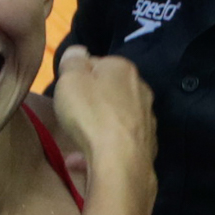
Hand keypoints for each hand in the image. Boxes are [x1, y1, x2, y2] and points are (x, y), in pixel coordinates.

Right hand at [52, 46, 155, 168]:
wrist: (120, 162)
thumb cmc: (90, 114)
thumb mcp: (70, 80)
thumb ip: (72, 61)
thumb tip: (79, 51)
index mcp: (122, 68)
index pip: (97, 63)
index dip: (79, 76)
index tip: (67, 90)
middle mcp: (140, 89)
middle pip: (110, 90)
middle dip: (93, 100)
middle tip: (73, 113)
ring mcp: (147, 119)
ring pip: (117, 117)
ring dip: (100, 124)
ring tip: (80, 138)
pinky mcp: (147, 145)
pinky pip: (120, 141)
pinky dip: (106, 146)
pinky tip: (86, 158)